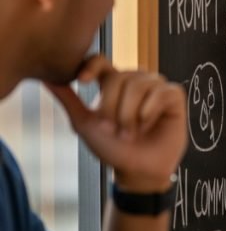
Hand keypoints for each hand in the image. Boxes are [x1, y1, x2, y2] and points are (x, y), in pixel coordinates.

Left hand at [47, 55, 185, 192]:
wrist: (138, 170)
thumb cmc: (113, 148)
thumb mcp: (85, 124)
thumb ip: (69, 100)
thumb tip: (45, 79)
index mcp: (113, 83)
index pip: (102, 61)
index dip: (92, 65)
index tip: (82, 81)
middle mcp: (135, 81)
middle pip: (120, 77)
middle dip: (113, 107)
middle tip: (113, 130)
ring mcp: (156, 87)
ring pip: (140, 85)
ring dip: (131, 113)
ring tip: (131, 133)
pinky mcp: (174, 96)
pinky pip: (162, 91)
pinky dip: (151, 109)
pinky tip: (148, 124)